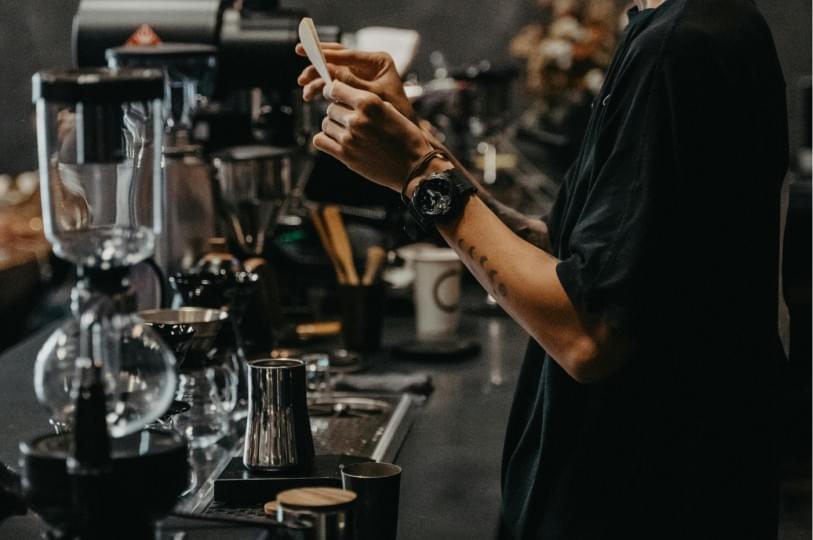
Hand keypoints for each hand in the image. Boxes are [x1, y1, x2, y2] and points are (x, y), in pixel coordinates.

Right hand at [295, 43, 414, 119]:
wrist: (406, 134)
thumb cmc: (399, 114)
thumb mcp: (375, 97)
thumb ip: (352, 83)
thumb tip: (329, 71)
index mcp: (378, 61)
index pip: (347, 53)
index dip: (325, 52)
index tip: (307, 50)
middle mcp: (368, 66)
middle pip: (336, 60)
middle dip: (317, 68)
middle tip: (302, 78)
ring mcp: (361, 77)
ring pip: (333, 73)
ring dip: (317, 81)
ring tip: (307, 93)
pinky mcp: (355, 90)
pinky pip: (334, 85)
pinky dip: (323, 90)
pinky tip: (312, 96)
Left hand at [314, 80, 433, 191]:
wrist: (414, 167)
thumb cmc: (407, 138)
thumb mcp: (391, 110)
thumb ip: (368, 102)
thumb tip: (346, 96)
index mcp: (369, 102)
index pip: (335, 87)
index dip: (333, 91)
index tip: (336, 96)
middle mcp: (357, 118)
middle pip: (330, 108)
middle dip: (338, 112)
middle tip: (350, 120)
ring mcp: (349, 138)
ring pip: (325, 124)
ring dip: (333, 126)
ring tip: (348, 133)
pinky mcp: (345, 155)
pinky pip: (320, 141)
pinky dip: (326, 140)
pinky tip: (337, 142)